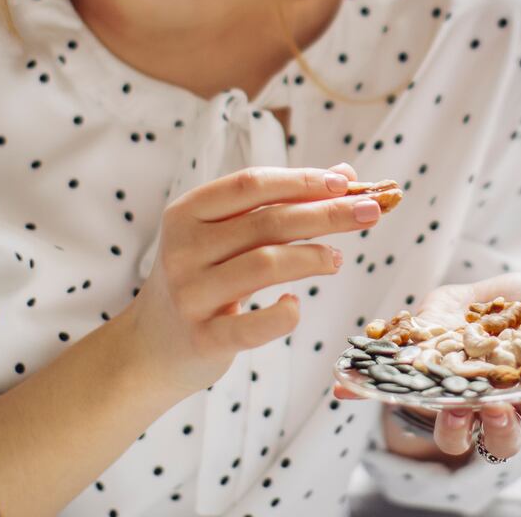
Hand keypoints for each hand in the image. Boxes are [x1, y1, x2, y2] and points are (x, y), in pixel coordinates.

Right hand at [125, 162, 380, 395]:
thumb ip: (277, 205)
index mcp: (187, 213)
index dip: (301, 180)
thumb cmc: (202, 280)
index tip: (345, 181)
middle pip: (266, 221)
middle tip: (370, 211)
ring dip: (312, 257)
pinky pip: (252, 326)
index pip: (250, 184)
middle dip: (326, 213)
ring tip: (337, 259)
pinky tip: (296, 305)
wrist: (150, 347)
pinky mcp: (203, 338)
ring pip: (264, 264)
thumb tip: (344, 174)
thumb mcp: (225, 236)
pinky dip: (282, 315)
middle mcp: (183, 249)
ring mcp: (191, 294)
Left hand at [335, 272, 520, 461]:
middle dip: (500, 426)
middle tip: (495, 405)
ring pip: (455, 433)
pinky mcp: (420, 381)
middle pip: (503, 437)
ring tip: (450, 404)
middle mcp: (498, 406)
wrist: (480, 288)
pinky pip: (395, 397)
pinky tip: (346, 386)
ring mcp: (456, 397)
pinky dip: (367, 393)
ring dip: (452, 424)